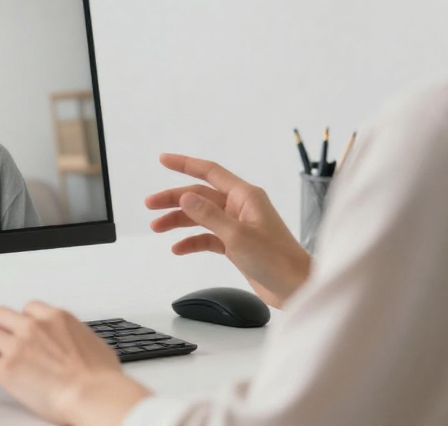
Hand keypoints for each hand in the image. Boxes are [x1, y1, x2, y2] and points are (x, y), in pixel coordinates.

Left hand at [0, 302, 151, 425]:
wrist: (93, 394)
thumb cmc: (101, 377)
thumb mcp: (95, 345)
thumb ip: (80, 340)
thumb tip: (82, 345)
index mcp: (56, 318)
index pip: (28, 308)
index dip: (17, 318)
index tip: (12, 324)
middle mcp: (34, 326)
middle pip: (1, 315)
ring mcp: (18, 345)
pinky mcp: (6, 368)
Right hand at [145, 153, 310, 307]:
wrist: (296, 288)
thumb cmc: (277, 261)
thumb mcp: (238, 236)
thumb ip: (209, 215)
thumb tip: (186, 196)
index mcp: (246, 196)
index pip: (210, 172)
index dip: (185, 164)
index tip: (163, 160)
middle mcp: (241, 207)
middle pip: (200, 195)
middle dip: (174, 199)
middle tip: (150, 204)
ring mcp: (238, 225)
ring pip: (201, 217)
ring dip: (179, 221)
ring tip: (157, 227)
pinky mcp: (237, 244)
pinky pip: (208, 237)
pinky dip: (192, 241)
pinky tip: (178, 248)